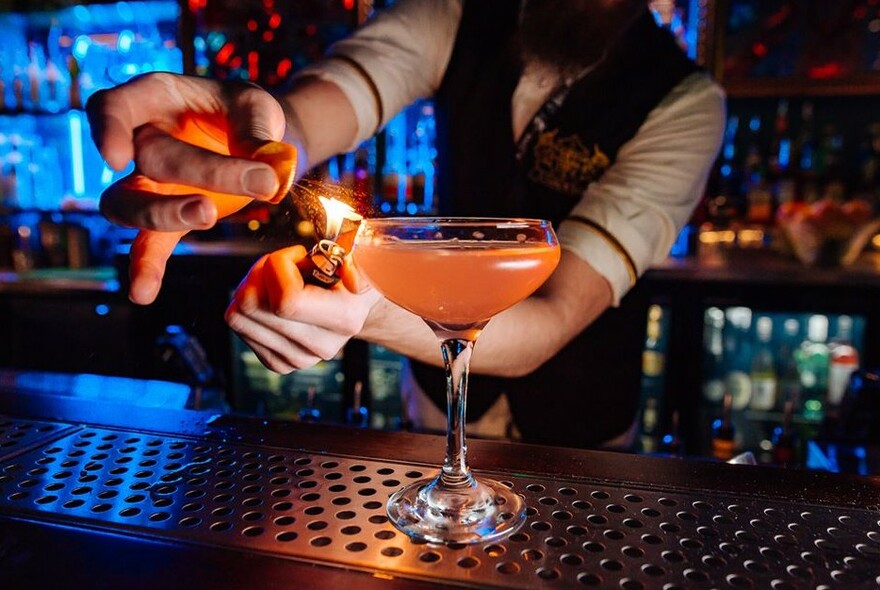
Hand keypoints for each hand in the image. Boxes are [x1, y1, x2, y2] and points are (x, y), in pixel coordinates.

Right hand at [86, 73, 293, 303]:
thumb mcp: (258, 108)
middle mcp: (140, 139)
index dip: (106, 131)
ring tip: (205, 217)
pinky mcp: (167, 217)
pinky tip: (143, 292)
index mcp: (154, 98)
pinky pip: (149, 243)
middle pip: (148, 159)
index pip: (111, 108)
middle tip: (260, 181)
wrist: (257, 140)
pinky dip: (147, 267)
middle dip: (204, 171)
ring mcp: (148, 182)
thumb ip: (257, 133)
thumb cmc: (247, 114)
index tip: (118, 157)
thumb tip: (267, 171)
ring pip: (128, 205)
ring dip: (163, 216)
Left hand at [226, 246, 380, 373]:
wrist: (355, 307)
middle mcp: (322, 345)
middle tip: (283, 263)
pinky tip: (272, 298)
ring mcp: (298, 359)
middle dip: (261, 271)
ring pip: (238, 315)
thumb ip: (358, 262)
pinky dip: (249, 303)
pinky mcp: (279, 363)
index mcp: (344, 318)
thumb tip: (348, 274)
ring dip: (252, 286)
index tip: (298, 254)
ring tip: (278, 279)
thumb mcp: (361, 259)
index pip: (286, 300)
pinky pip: (239, 324)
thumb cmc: (350, 277)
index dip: (280, 265)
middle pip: (252, 304)